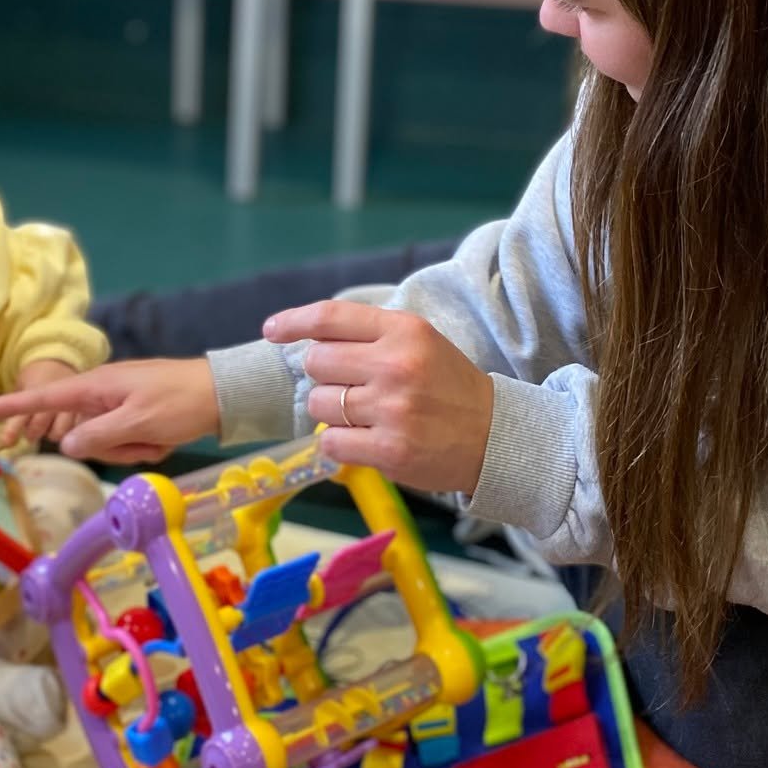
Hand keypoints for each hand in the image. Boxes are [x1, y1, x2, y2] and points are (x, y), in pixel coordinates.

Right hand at [0, 358, 218, 463]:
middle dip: (112, 447)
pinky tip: (165, 438)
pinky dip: (144, 446)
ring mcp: (119, 406)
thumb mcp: (138, 422)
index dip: (14, 405)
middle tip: (144, 441)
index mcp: (97, 386)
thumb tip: (65, 446)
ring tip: (158, 438)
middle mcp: (102, 394)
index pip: (45, 397)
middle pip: (81, 434)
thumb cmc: (180, 402)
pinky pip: (124, 443)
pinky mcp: (133, 416)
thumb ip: (97, 435)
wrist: (222, 395)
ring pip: (104, 443)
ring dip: (132, 448)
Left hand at [264, 300, 494, 495]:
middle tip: (351, 387)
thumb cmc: (448, 386)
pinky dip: (339, 444)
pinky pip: (331, 443)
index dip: (294, 321)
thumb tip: (308, 340)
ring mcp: (392, 409)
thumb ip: (370, 336)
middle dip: (324, 376)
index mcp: (403, 330)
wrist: (495, 436)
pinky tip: (364, 441)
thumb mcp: (420, 342)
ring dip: (332, 413)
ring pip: (319, 405)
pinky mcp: (390, 451)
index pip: (330, 317)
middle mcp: (395, 365)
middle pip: (317, 362)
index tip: (272, 330)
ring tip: (365, 417)